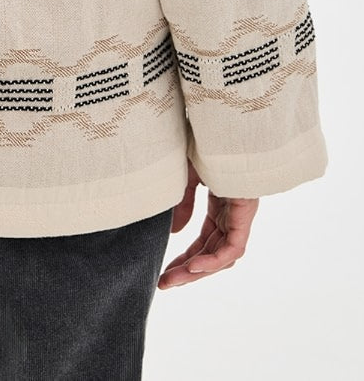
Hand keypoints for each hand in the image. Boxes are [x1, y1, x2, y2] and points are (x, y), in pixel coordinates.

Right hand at [158, 156, 258, 288]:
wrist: (222, 125)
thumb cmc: (205, 144)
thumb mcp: (187, 177)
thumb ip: (183, 205)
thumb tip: (175, 233)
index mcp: (221, 206)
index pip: (205, 241)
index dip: (185, 258)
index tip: (164, 272)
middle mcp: (233, 215)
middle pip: (212, 253)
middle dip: (187, 271)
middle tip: (164, 284)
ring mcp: (241, 215)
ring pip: (223, 256)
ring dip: (197, 271)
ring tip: (172, 279)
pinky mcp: (245, 213)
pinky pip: (232, 248)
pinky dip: (213, 260)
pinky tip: (192, 267)